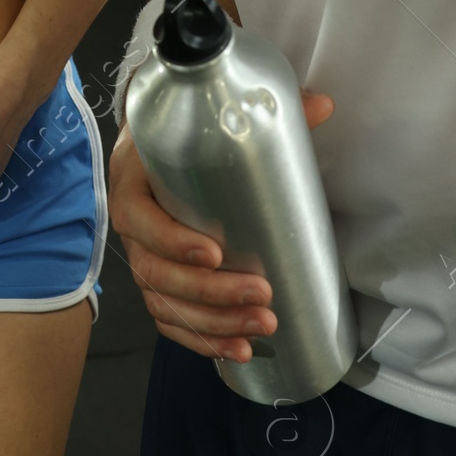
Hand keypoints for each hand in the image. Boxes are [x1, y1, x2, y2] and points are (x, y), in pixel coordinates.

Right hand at [109, 88, 332, 362]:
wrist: (157, 135)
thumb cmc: (184, 128)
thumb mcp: (212, 114)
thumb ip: (265, 110)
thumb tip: (323, 104)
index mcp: (133, 178)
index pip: (139, 218)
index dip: (173, 240)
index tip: (217, 251)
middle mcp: (132, 223)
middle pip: (156, 273)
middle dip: (210, 293)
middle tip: (261, 293)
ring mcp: (142, 255)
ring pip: (165, 304)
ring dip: (213, 323)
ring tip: (262, 325)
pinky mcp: (157, 280)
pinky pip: (169, 321)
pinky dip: (201, 341)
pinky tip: (238, 351)